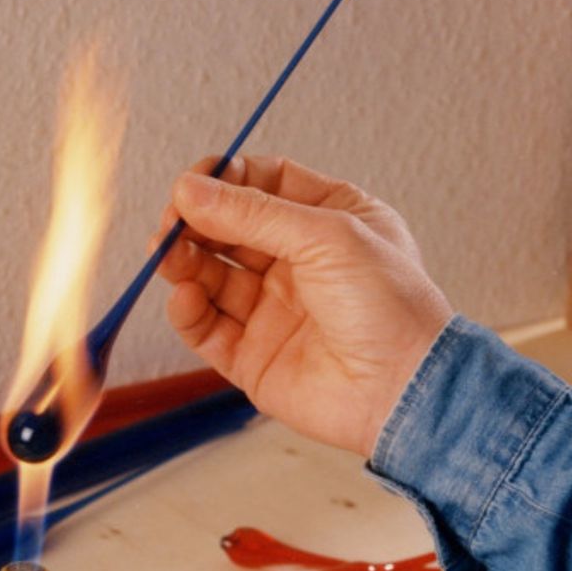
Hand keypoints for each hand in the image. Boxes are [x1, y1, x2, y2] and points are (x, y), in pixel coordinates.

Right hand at [152, 156, 452, 457]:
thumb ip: (253, 213)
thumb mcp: (326, 236)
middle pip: (227, 227)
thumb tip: (190, 188)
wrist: (404, 391)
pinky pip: (205, 326)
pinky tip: (187, 297)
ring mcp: (272, 309)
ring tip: (167, 256)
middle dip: (193, 221)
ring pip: (209, 275)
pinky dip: (188, 310)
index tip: (193, 182)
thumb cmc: (390, 307)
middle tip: (169, 222)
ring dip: (182, 261)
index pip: (262, 183)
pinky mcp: (251, 355)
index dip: (224, 179)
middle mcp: (296, 262)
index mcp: (327, 221)